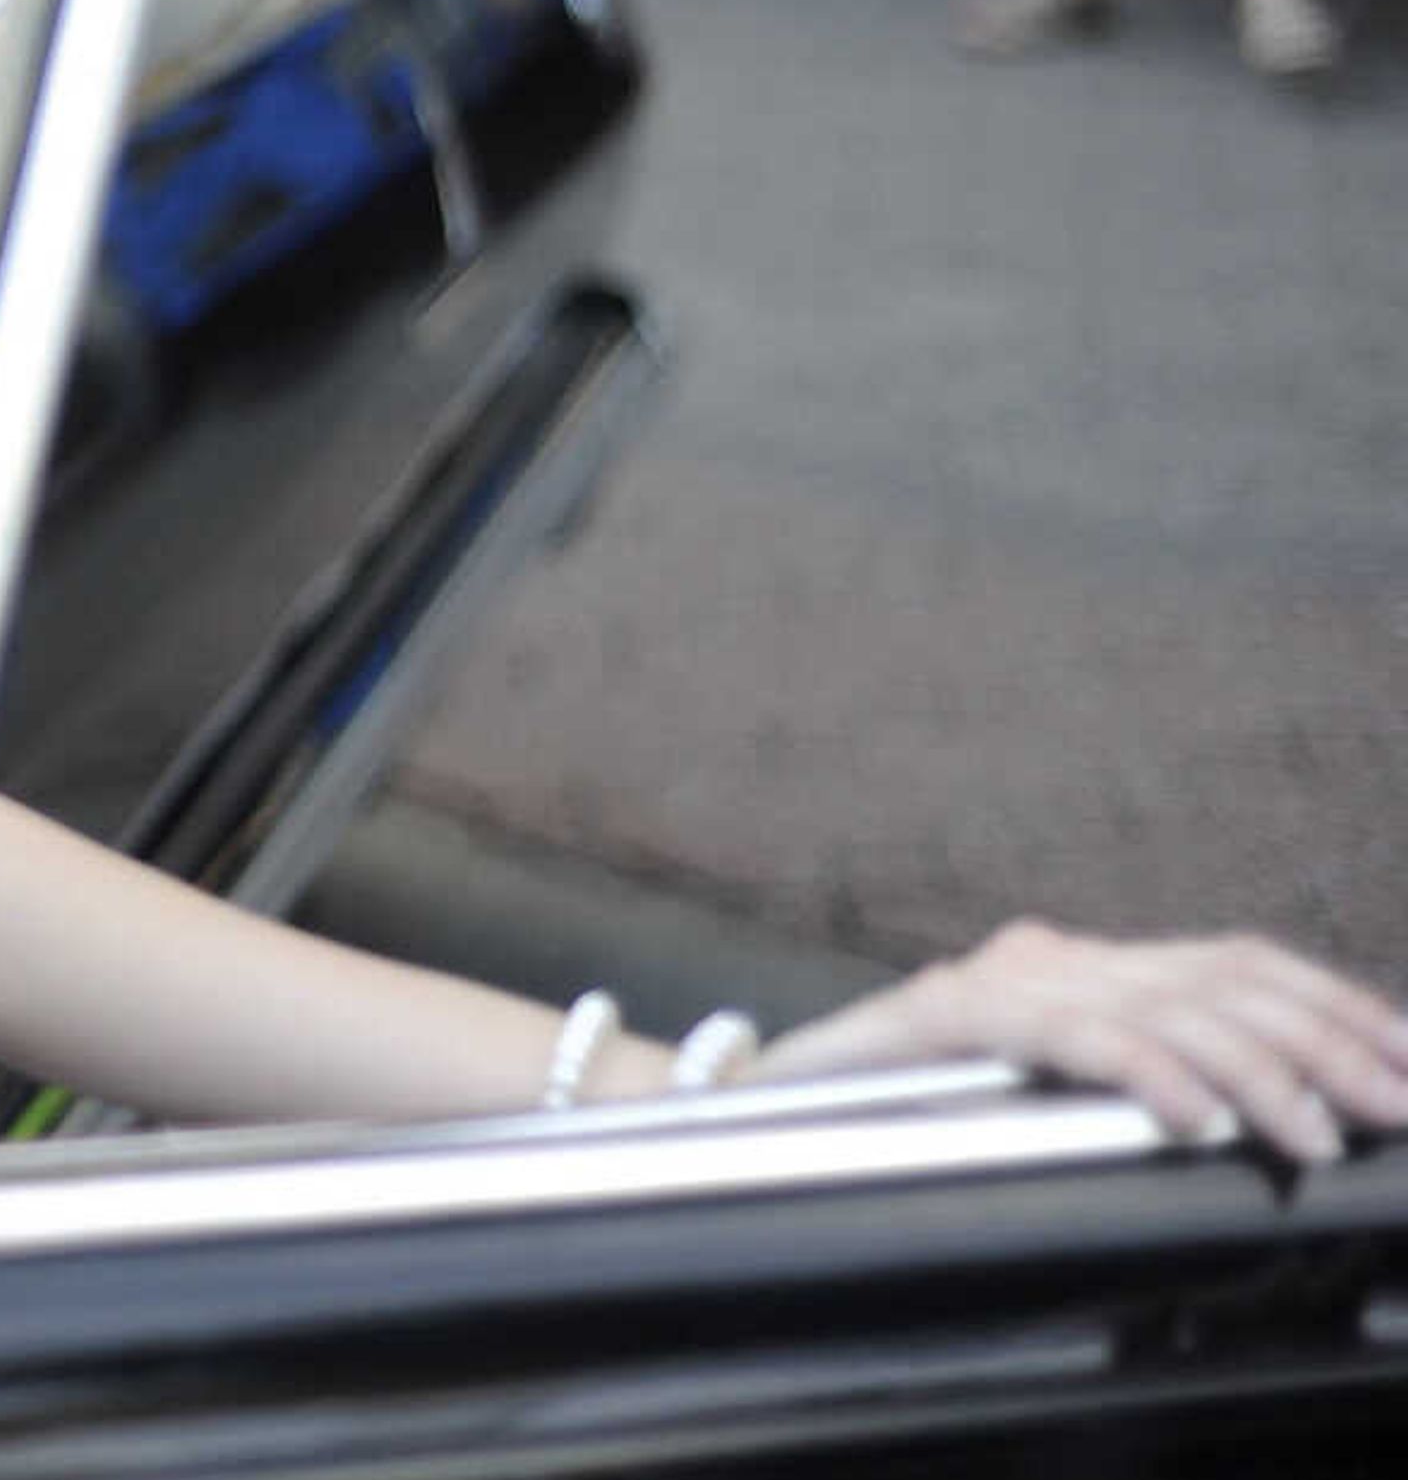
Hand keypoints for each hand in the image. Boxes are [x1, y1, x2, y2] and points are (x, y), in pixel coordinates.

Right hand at [751, 919, 1407, 1164]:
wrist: (752, 1115)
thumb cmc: (898, 1127)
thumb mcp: (1039, 1102)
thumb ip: (1124, 1086)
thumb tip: (1265, 1120)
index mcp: (1079, 972)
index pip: (1234, 964)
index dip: (1331, 1003)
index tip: (1401, 1057)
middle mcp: (1049, 960)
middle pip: (1220, 979)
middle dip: (1327, 1043)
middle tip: (1396, 1105)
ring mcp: (996, 981)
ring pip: (1160, 1006)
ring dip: (1258, 1073)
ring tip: (1316, 1133)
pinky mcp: (942, 1014)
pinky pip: (1067, 1034)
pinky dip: (1141, 1071)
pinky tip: (1193, 1115)